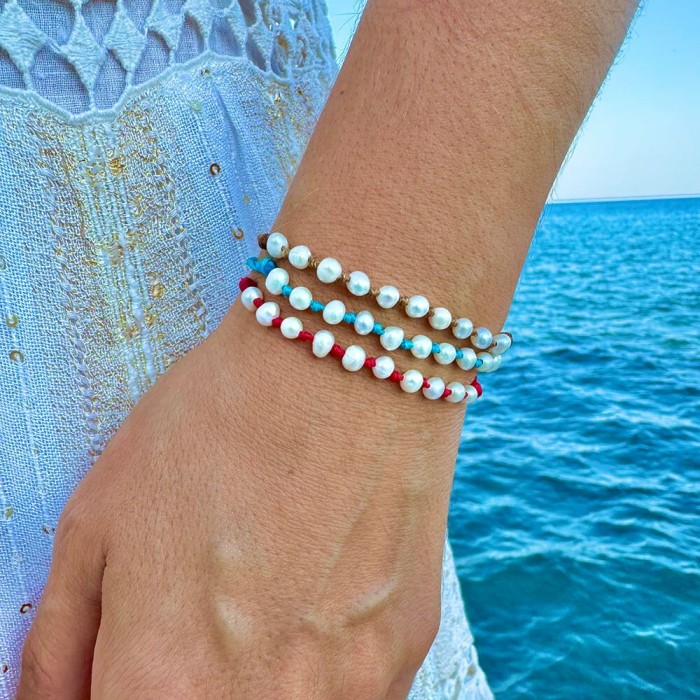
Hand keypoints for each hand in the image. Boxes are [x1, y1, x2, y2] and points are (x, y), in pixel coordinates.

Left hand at [18, 301, 454, 698]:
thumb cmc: (222, 421)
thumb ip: (59, 647)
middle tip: (203, 611)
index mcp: (162, 682)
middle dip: (188, 679)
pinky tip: (317, 587)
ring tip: (266, 592)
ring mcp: (346, 689)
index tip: (136, 655)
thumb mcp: (97, 519)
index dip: (121, 685)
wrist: (348, 367)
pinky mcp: (401, 655)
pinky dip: (318, 661)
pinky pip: (346, 693)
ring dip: (256, 675)